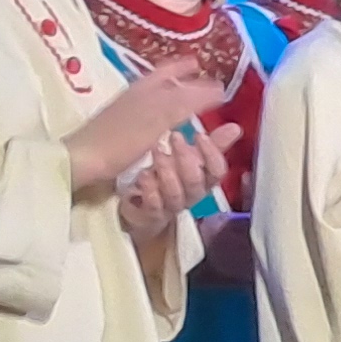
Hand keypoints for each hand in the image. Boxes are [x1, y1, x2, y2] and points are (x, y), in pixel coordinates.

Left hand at [70, 62, 234, 194]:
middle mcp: (137, 95)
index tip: (202, 64)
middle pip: (162, 80)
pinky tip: (167, 121)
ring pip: (156, 94)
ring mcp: (128, 110)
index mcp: (146, 89)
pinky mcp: (124, 128)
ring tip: (188, 97)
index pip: (169, 71)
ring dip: (173, 92)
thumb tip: (217, 89)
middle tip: (199, 77)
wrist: (85, 159)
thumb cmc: (122, 138)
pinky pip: (151, 111)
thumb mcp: (158, 117)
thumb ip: (186, 101)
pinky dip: (164, 110)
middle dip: (181, 77)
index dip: (185, 67)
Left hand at [112, 125, 222, 240]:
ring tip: (154, 152)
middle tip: (174, 137)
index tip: (200, 135)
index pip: (217, 170)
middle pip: (199, 183)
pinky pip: (155, 207)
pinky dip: (150, 190)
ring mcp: (167, 204)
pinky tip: (142, 176)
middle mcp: (187, 191)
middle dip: (188, 160)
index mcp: (198, 175)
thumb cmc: (147, 157)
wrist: (105, 176)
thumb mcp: (173, 137)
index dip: (213, 155)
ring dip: (168, 172)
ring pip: (178, 195)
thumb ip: (204, 136)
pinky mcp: (148, 213)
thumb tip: (235, 127)